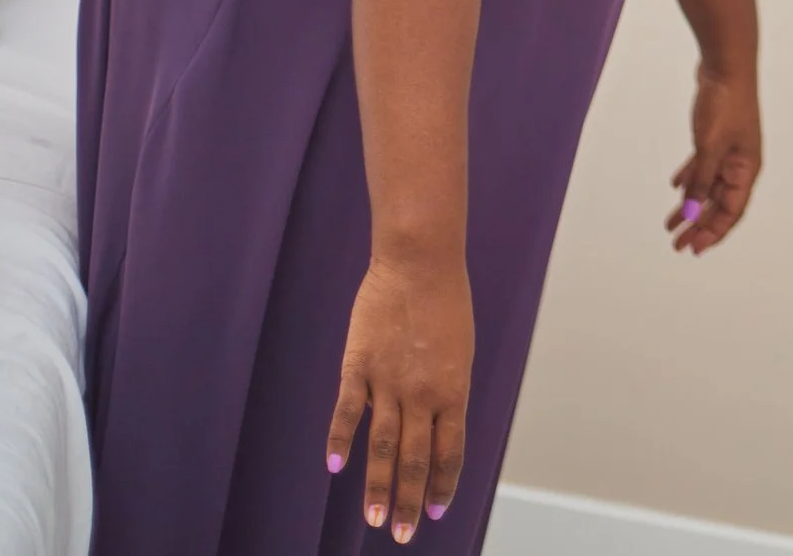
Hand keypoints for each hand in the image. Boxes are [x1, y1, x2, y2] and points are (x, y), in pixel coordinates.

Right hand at [329, 255, 472, 542]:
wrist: (420, 262)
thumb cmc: (446, 302)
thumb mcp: (459, 350)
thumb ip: (444, 388)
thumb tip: (434, 421)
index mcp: (454, 390)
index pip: (449, 451)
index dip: (441, 484)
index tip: (435, 513)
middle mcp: (423, 393)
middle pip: (415, 458)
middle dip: (409, 501)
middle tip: (402, 535)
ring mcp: (389, 381)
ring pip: (383, 446)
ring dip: (378, 487)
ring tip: (374, 521)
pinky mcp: (359, 366)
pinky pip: (348, 412)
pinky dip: (340, 440)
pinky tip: (334, 469)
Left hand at [665, 62, 760, 253]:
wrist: (726, 68)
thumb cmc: (725, 105)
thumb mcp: (709, 148)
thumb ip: (700, 182)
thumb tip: (690, 213)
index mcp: (746, 170)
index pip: (731, 212)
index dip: (713, 233)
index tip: (693, 249)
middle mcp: (740, 164)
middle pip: (720, 204)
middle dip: (698, 225)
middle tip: (677, 244)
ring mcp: (729, 151)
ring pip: (709, 187)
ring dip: (690, 205)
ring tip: (670, 223)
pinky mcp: (716, 138)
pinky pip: (703, 167)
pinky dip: (690, 179)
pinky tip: (676, 187)